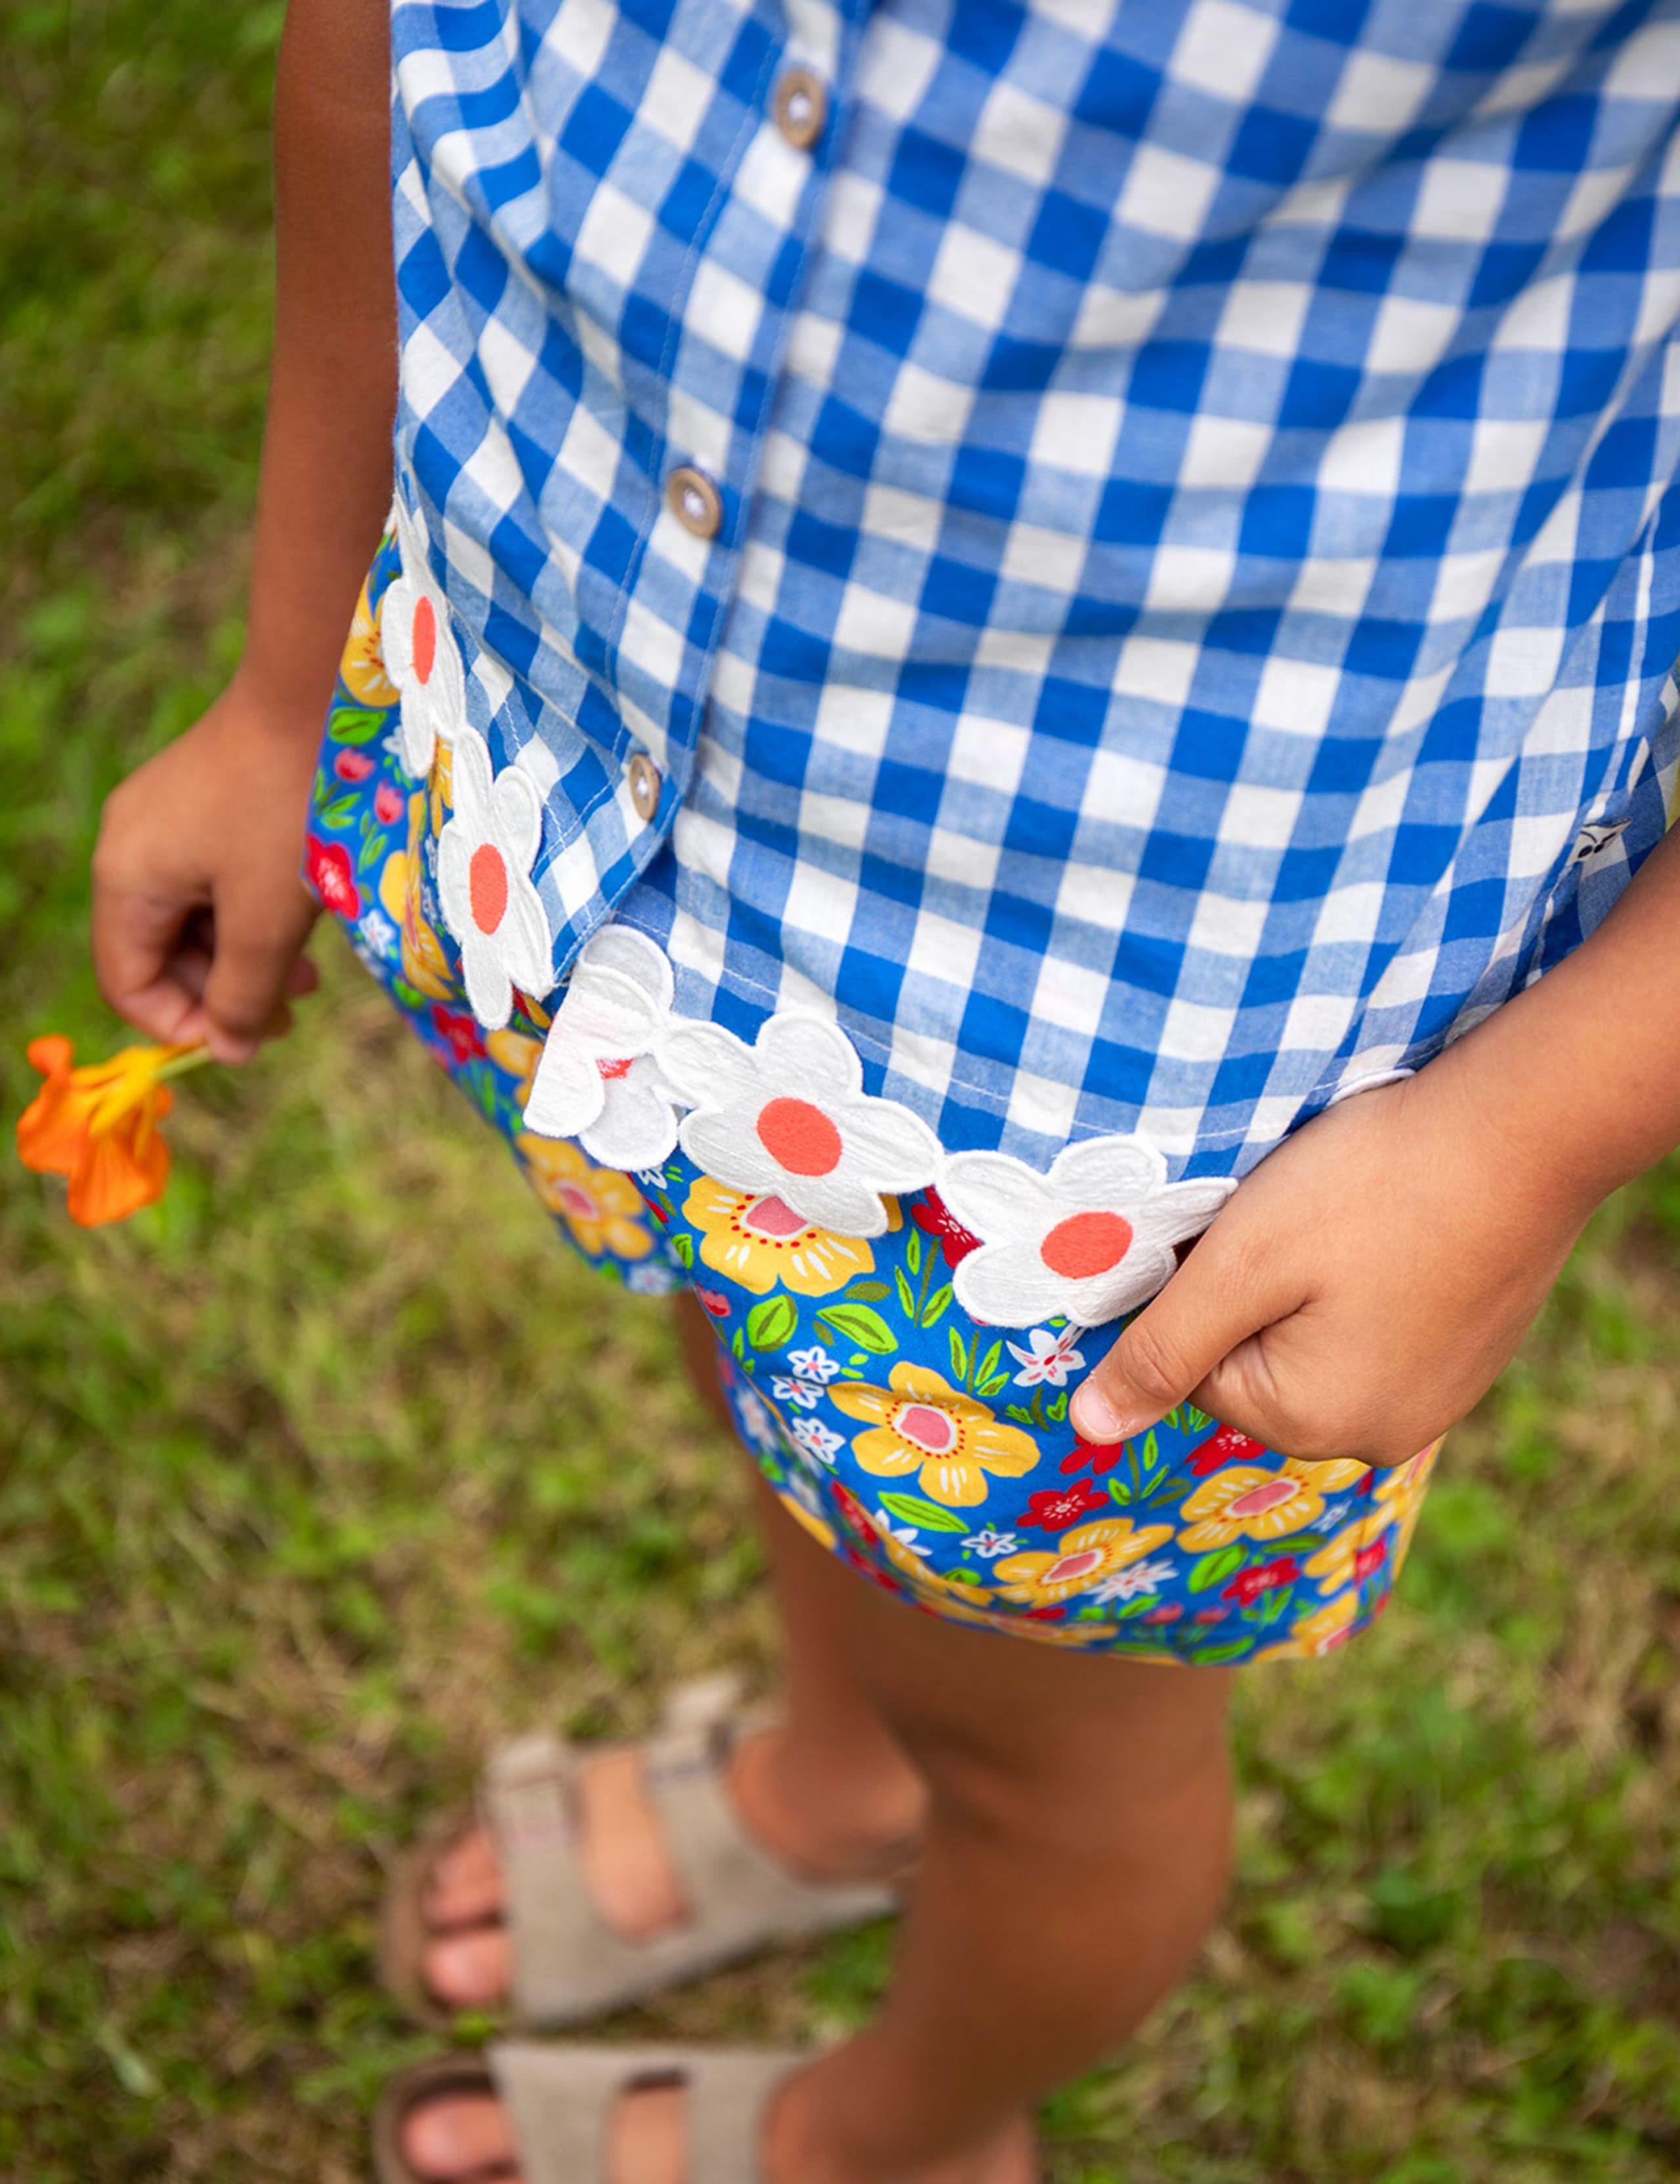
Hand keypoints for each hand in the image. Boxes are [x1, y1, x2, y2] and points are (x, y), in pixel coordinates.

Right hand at [91, 677, 322, 1063]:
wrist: (319, 696)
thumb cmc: (290, 813)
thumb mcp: (268, 921)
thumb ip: (243, 995)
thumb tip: (228, 1051)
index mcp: (125, 880)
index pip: (129, 985)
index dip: (185, 1025)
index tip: (252, 1038)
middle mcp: (129, 848)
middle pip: (161, 954)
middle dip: (225, 991)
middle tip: (295, 1009)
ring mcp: (164, 819)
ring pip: (194, 918)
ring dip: (246, 956)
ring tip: (309, 976)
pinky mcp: (203, 800)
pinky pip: (214, 878)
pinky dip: (252, 910)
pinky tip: (301, 919)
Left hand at [1068, 1058, 1593, 1466]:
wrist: (1525, 1131)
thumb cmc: (1371, 1189)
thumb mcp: (1239, 1264)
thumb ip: (1160, 1350)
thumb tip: (1088, 1431)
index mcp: (1310, 1423)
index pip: (1193, 1365)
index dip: (1200, 1285)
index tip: (1238, 1225)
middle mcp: (1377, 1436)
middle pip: (1256, 1361)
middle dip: (1258, 1289)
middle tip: (1298, 1215)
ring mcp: (1435, 1400)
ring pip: (1316, 1340)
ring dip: (1313, 1281)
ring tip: (1348, 1216)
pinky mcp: (1470, 1354)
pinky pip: (1379, 1327)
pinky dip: (1370, 1278)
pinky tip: (1393, 1227)